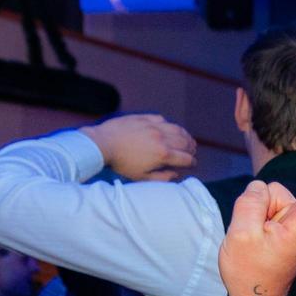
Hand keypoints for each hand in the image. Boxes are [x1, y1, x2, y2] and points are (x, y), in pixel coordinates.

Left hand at [82, 114, 197, 181]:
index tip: (192, 164)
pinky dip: (168, 125)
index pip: (186, 158)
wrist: (102, 143)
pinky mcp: (144, 118)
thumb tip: (177, 174)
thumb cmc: (121, 163)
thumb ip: (163, 178)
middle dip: (191, 148)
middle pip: (185, 142)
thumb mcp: (142, 177)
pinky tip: (167, 129)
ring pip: (177, 128)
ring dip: (184, 135)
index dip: (192, 163)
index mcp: (163, 154)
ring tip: (186, 140)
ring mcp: (153, 126)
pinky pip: (162, 120)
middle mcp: (162, 138)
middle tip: (191, 152)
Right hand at [218, 120, 295, 295]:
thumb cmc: (250, 271)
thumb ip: (251, 203)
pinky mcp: (286, 216)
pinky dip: (256, 207)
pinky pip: (264, 197)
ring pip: (271, 191)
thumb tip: (262, 188)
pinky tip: (255, 228)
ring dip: (257, 206)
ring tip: (253, 236)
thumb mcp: (240, 236)